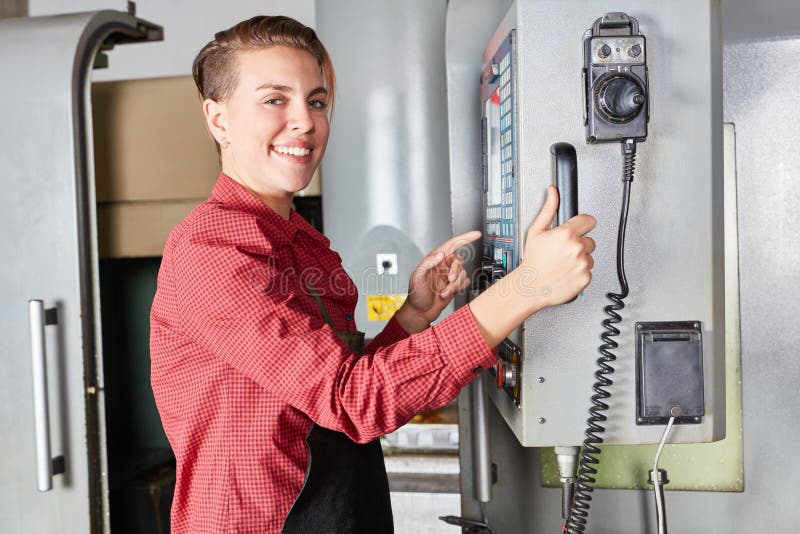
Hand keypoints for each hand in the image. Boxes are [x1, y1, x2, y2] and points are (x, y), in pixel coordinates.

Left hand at [394, 231, 481, 332]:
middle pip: (459, 260)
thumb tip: (441, 254)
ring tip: (443, 292)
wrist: (420, 311)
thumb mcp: (417, 276)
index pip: (451, 244)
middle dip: (456, 271)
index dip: (464, 238)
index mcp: (434, 259)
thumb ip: (428, 262)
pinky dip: (457, 288)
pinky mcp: (455, 285)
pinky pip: (465, 282)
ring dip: (454, 284)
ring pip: (463, 273)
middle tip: (449, 280)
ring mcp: (449, 275)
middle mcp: (443, 265)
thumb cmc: (416, 295)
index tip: (475, 234)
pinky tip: (447, 293)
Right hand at [517, 185, 595, 308]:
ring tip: (563, 263)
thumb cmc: (532, 260)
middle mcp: (577, 248)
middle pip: (590, 240)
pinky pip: (588, 271)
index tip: (578, 229)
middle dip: (579, 244)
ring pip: (590, 256)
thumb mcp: (536, 231)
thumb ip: (548, 209)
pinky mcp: (585, 277)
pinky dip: (580, 272)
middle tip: (563, 251)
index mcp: (566, 234)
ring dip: (580, 259)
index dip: (582, 224)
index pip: (589, 220)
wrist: (530, 286)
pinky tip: (566, 272)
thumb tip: (553, 192)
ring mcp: (582, 263)